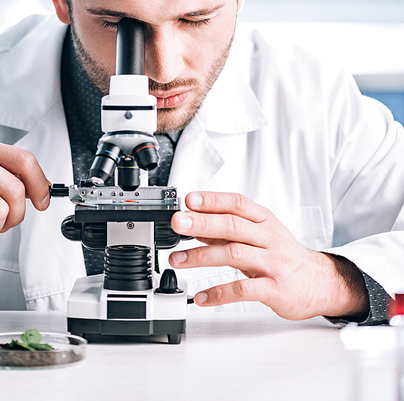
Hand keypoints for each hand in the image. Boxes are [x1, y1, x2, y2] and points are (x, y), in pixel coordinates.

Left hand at [169, 191, 368, 320]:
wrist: (319, 283)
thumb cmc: (284, 256)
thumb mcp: (259, 235)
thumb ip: (228, 231)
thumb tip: (195, 224)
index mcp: (265, 221)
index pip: (238, 203)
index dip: (214, 200)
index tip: (189, 200)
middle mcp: (269, 238)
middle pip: (233, 226)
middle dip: (203, 223)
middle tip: (178, 224)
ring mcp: (273, 263)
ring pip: (235, 254)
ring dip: (202, 256)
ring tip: (178, 260)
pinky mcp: (275, 289)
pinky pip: (244, 289)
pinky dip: (220, 293)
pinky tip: (201, 297)